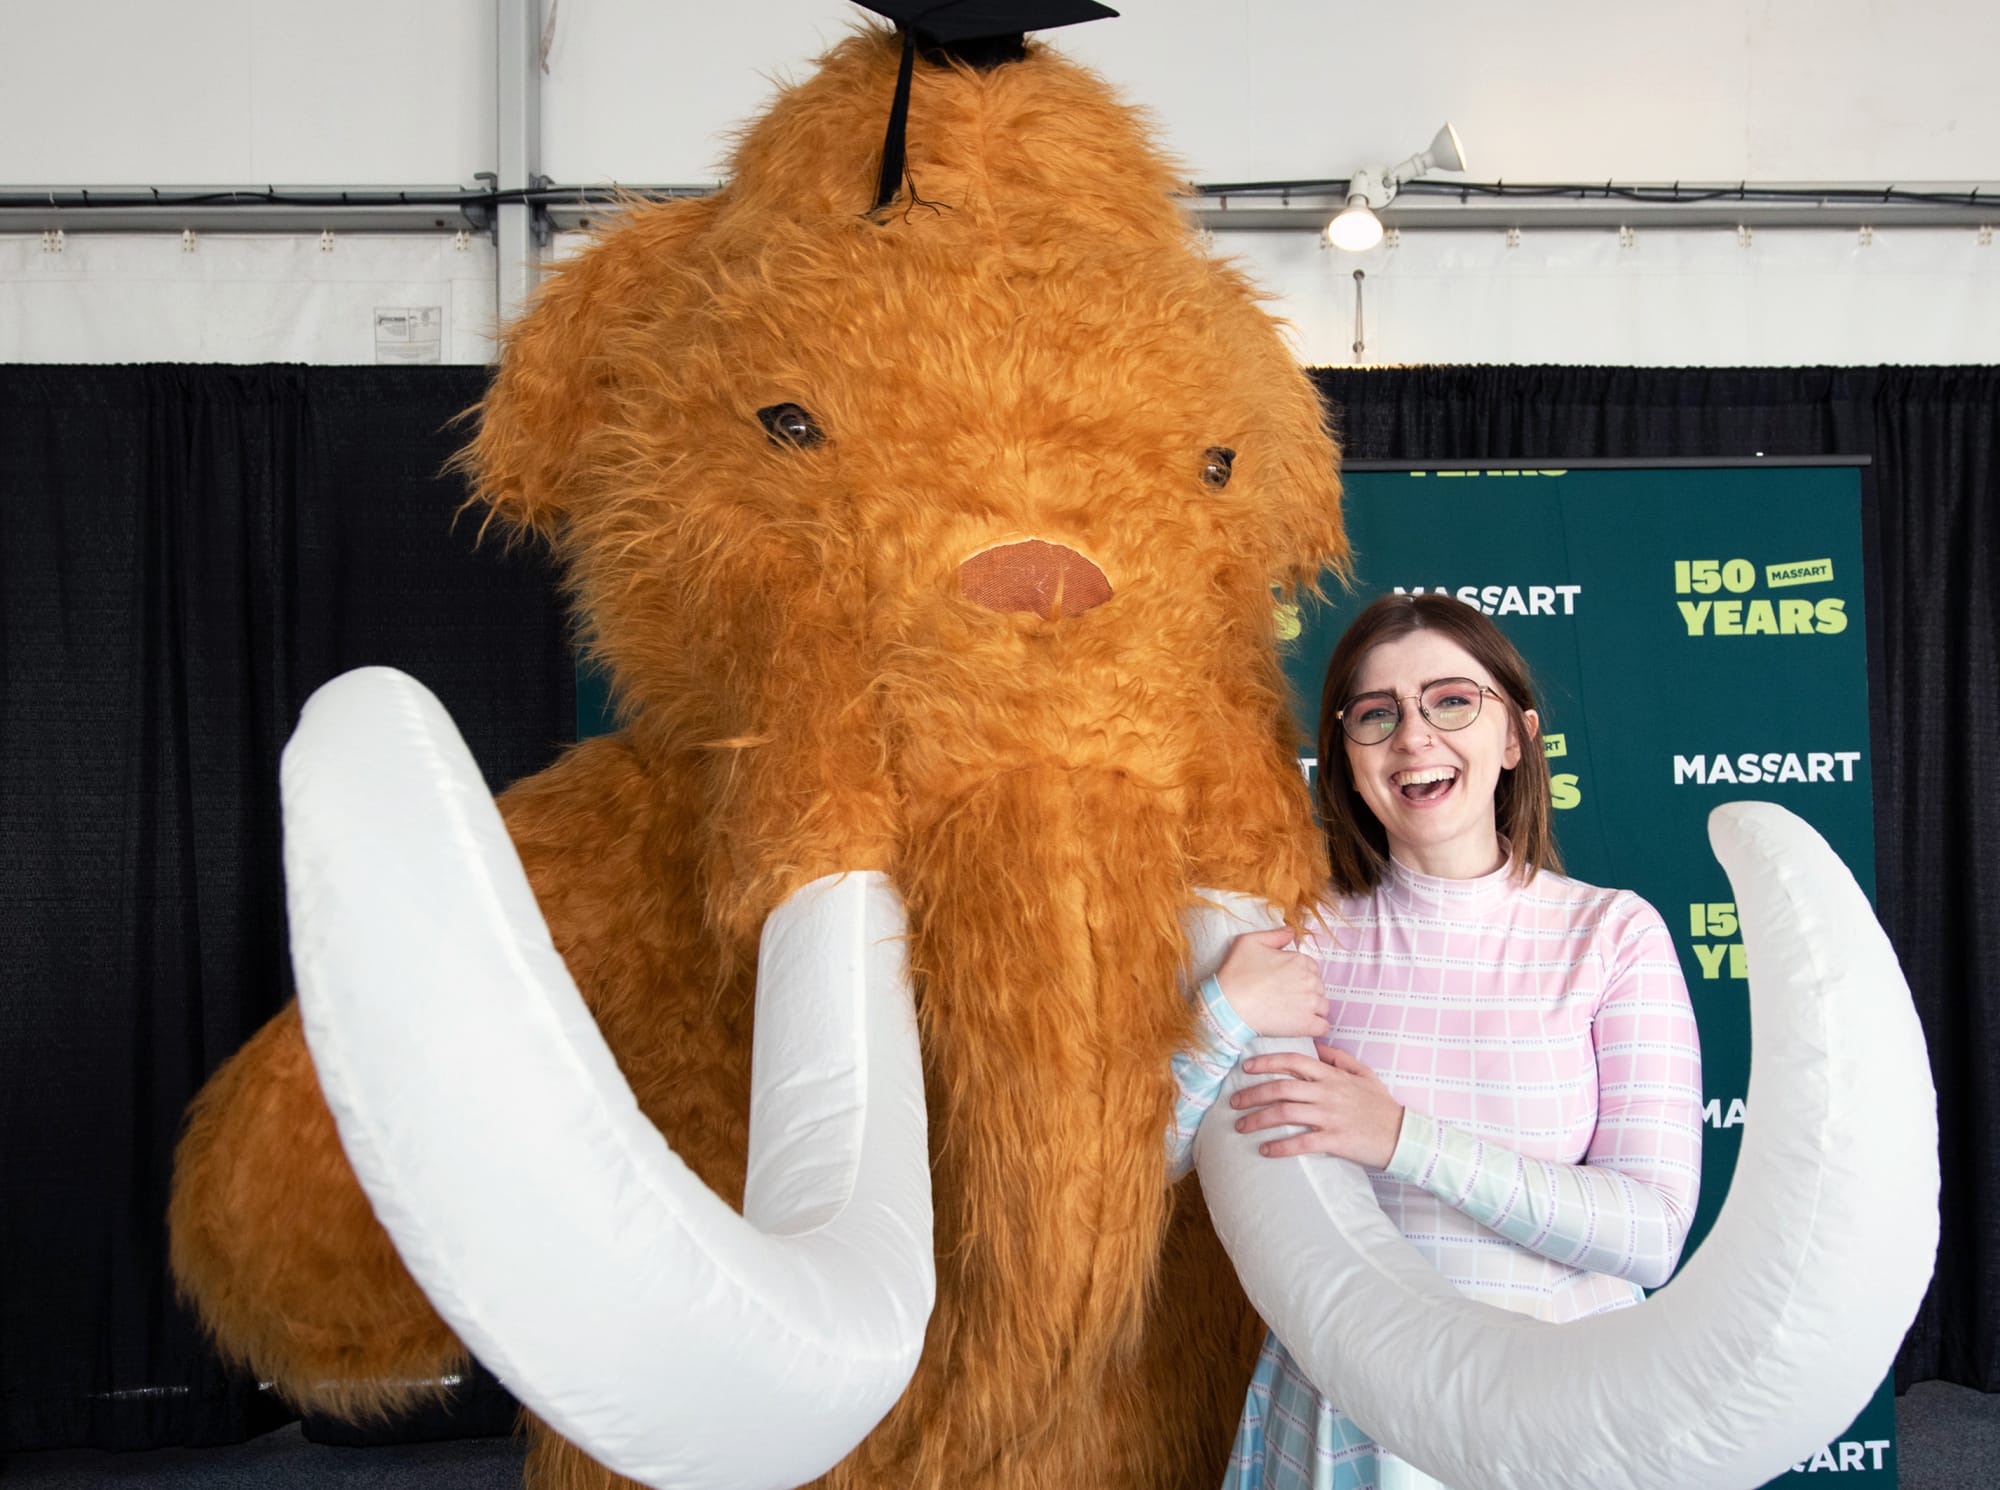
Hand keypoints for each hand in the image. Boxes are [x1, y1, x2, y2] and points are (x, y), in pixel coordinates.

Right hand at [1215, 927, 1327, 1039]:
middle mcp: (1310, 980)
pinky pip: (1323, 1027)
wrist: (1229, 1005)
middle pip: (1318, 987)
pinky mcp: (1307, 1024)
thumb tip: (1291, 932)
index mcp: (1299, 960)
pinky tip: (1303, 1026)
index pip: (1311, 968)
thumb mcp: (1249, 942)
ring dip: (1312, 1010)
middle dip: (1307, 992)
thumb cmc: (1237, 973)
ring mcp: (1311, 1003)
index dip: (1299, 975)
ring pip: (1323, 1006)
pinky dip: (1317, 1027)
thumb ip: (1275, 935)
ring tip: (1293, 1013)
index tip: (1286, 983)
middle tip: (1287, 998)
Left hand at [1231, 1045, 1404, 1168]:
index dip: (1266, 1062)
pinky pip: (1301, 1143)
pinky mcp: (1335, 1140)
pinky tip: (1265, 1150)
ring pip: (1285, 1114)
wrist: (1403, 1135)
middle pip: (1281, 1088)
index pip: (1293, 1061)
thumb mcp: (1365, 1074)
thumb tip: (1318, 1046)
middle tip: (1233, 1102)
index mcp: (1332, 1076)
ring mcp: (1330, 1116)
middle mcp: (1328, 1093)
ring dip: (1258, 1120)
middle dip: (1252, 1094)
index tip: (1245, 1068)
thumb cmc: (1382, 1106)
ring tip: (1241, 1127)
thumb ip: (1340, 1059)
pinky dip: (1280, 1147)